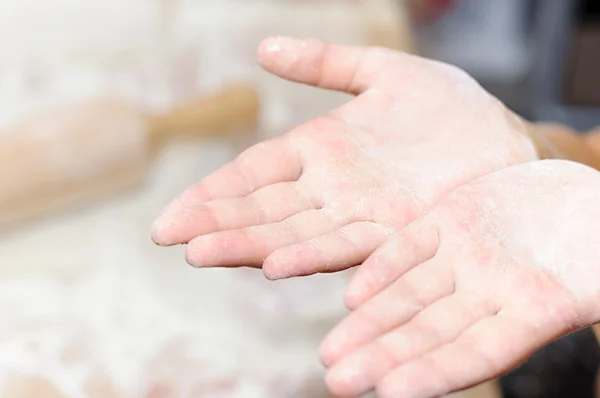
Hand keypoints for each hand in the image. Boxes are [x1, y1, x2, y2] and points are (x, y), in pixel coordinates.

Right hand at [151, 36, 536, 278]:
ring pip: (293, 234)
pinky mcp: (397, 233)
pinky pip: (348, 246)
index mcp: (321, 151)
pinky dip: (311, 256)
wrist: (506, 142)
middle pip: (263, 210)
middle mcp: (332, 190)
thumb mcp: (383, 73)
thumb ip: (326, 64)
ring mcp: (362, 214)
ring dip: (248, 245)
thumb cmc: (449, 109)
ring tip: (203, 254)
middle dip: (216, 224)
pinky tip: (276, 264)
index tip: (169, 217)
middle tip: (169, 239)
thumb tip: (263, 48)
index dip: (212, 194)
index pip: (253, 175)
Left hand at [320, 160, 599, 397]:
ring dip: (369, 322)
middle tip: (337, 381)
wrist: (587, 197)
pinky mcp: (450, 221)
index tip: (394, 391)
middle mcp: (488, 294)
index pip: (477, 354)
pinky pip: (410, 245)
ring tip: (331, 353)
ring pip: (409, 296)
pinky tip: (351, 294)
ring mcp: (465, 258)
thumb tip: (596, 328)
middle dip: (383, 356)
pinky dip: (381, 267)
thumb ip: (593, 308)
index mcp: (534, 313)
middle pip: (428, 332)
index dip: (437, 372)